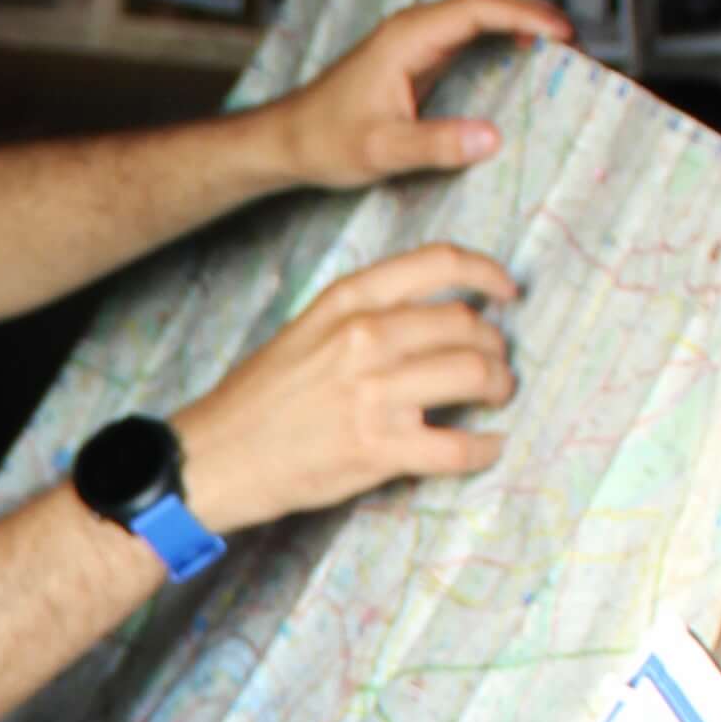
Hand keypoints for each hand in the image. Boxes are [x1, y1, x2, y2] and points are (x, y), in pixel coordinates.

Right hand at [173, 242, 516, 538]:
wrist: (213, 459)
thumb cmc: (256, 400)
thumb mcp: (305, 331)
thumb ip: (362, 315)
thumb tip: (428, 319)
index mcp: (347, 301)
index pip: (439, 263)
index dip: (487, 274)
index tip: (507, 293)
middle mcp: (365, 338)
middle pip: (466, 324)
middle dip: (494, 346)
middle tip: (494, 365)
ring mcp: (375, 393)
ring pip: (475, 375)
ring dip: (497, 388)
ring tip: (493, 398)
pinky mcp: (379, 448)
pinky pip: (459, 446)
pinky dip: (483, 448)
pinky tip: (487, 447)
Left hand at [266, 0, 573, 195]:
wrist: (286, 141)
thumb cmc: (324, 141)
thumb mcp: (381, 150)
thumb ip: (435, 144)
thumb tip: (491, 137)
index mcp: (409, 36)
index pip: (480, 8)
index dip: (527, 16)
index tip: (564, 34)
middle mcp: (416, 29)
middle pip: (488, 0)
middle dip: (534, 13)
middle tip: (576, 43)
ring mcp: (418, 42)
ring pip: (482, 15)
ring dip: (522, 24)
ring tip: (563, 50)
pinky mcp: (420, 60)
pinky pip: (471, 38)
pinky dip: (504, 42)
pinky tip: (526, 65)